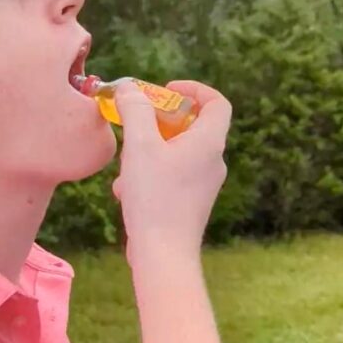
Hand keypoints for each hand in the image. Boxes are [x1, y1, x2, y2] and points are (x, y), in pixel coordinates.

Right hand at [113, 80, 231, 259]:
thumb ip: (136, 111)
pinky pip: (172, 175)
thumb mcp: (140, 146)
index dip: (194, 89)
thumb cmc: (155, 197)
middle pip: (193, 126)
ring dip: (149, 149)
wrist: (163, 254)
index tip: (166, 90)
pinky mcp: (190, 203)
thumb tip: (130, 88)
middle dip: (161, 120)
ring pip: (177, 152)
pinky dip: (149, 173)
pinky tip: (125, 189)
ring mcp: (204, 184)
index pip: (217, 102)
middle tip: (137, 121)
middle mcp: (213, 161)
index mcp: (209, 142)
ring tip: (126, 162)